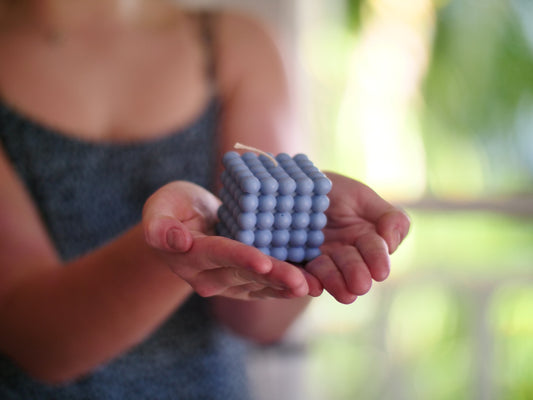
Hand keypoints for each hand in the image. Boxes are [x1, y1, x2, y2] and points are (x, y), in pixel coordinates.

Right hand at [142, 181, 319, 299]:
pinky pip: (266, 285)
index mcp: (190, 257)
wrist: (185, 224)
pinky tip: (311, 284)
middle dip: (273, 277)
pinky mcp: (244, 281)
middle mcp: (209, 277)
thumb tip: (171, 240)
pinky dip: (286, 285)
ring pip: (260, 284)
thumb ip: (159, 225)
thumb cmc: (172, 209)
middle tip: (300, 281)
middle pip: (244, 274)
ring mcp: (228, 282)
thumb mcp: (159, 209)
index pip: (217, 255)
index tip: (263, 262)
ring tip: (312, 287)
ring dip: (285, 286)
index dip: (240, 257)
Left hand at [305, 172, 409, 303]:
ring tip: (344, 294)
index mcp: (365, 240)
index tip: (380, 271)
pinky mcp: (294, 263)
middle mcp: (344, 255)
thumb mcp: (362, 197)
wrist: (295, 185)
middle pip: (352, 266)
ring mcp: (318, 260)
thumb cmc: (335, 190)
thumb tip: (391, 243)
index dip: (377, 259)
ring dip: (335, 283)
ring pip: (327, 273)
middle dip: (356, 274)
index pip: (374, 250)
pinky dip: (306, 281)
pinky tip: (311, 286)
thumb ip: (389, 217)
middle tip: (360, 285)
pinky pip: (299, 272)